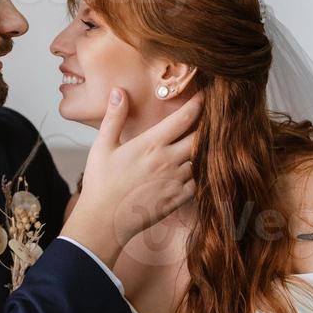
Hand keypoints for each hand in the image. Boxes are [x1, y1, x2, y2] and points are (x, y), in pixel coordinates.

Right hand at [61, 90, 200, 268]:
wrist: (105, 221)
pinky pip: (198, 182)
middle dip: (208, 125)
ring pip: (201, 159)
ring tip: (204, 143)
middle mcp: (169, 160)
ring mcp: (176, 180)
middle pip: (201, 136)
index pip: (184, 118)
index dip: (198, 104)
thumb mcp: (103, 146)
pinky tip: (191, 170)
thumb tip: (119, 91)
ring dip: (202, 150)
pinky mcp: (178, 198)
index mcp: (152, 144)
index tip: (205, 95)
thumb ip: (114, 117)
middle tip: (211, 117)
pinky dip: (198, 174)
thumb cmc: (101, 184)